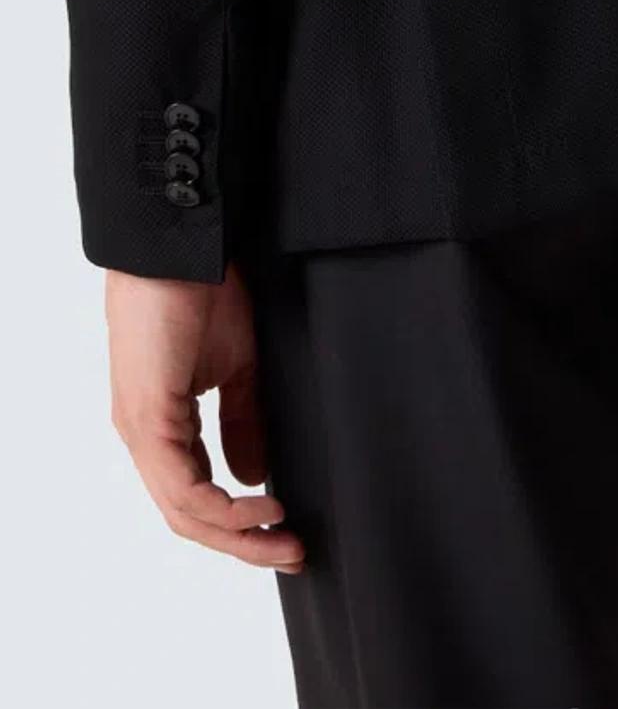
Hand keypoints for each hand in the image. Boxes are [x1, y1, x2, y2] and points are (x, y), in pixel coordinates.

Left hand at [106, 263, 304, 573]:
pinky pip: (182, 485)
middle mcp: (145, 436)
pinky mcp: (149, 418)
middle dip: (244, 544)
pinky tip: (262, 503)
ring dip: (237, 534)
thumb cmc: (205, 293)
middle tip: (292, 552)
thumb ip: (244, 421)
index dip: (241, 523)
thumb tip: (253, 474)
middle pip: (188, 517)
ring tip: (284, 537)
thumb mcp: (238, 368)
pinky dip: (223, 506)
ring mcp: (142, 430)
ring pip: (183, 511)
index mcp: (164, 425)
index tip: (289, 529)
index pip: (196, 495)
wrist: (182, 248)